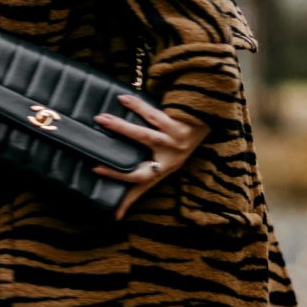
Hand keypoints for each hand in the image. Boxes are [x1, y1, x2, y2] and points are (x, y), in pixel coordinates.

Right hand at [92, 91, 209, 220]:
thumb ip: (150, 164)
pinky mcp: (178, 125)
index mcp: (166, 169)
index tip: (111, 207)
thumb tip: (128, 175)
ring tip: (102, 120)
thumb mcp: (170, 155)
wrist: (211, 118)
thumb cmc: (184, 137)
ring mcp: (174, 142)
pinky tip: (123, 99)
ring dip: (121, 128)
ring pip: (143, 136)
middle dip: (117, 172)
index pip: (143, 188)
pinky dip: (137, 106)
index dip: (128, 198)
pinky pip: (153, 114)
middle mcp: (170, 160)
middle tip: (95, 168)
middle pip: (140, 170)